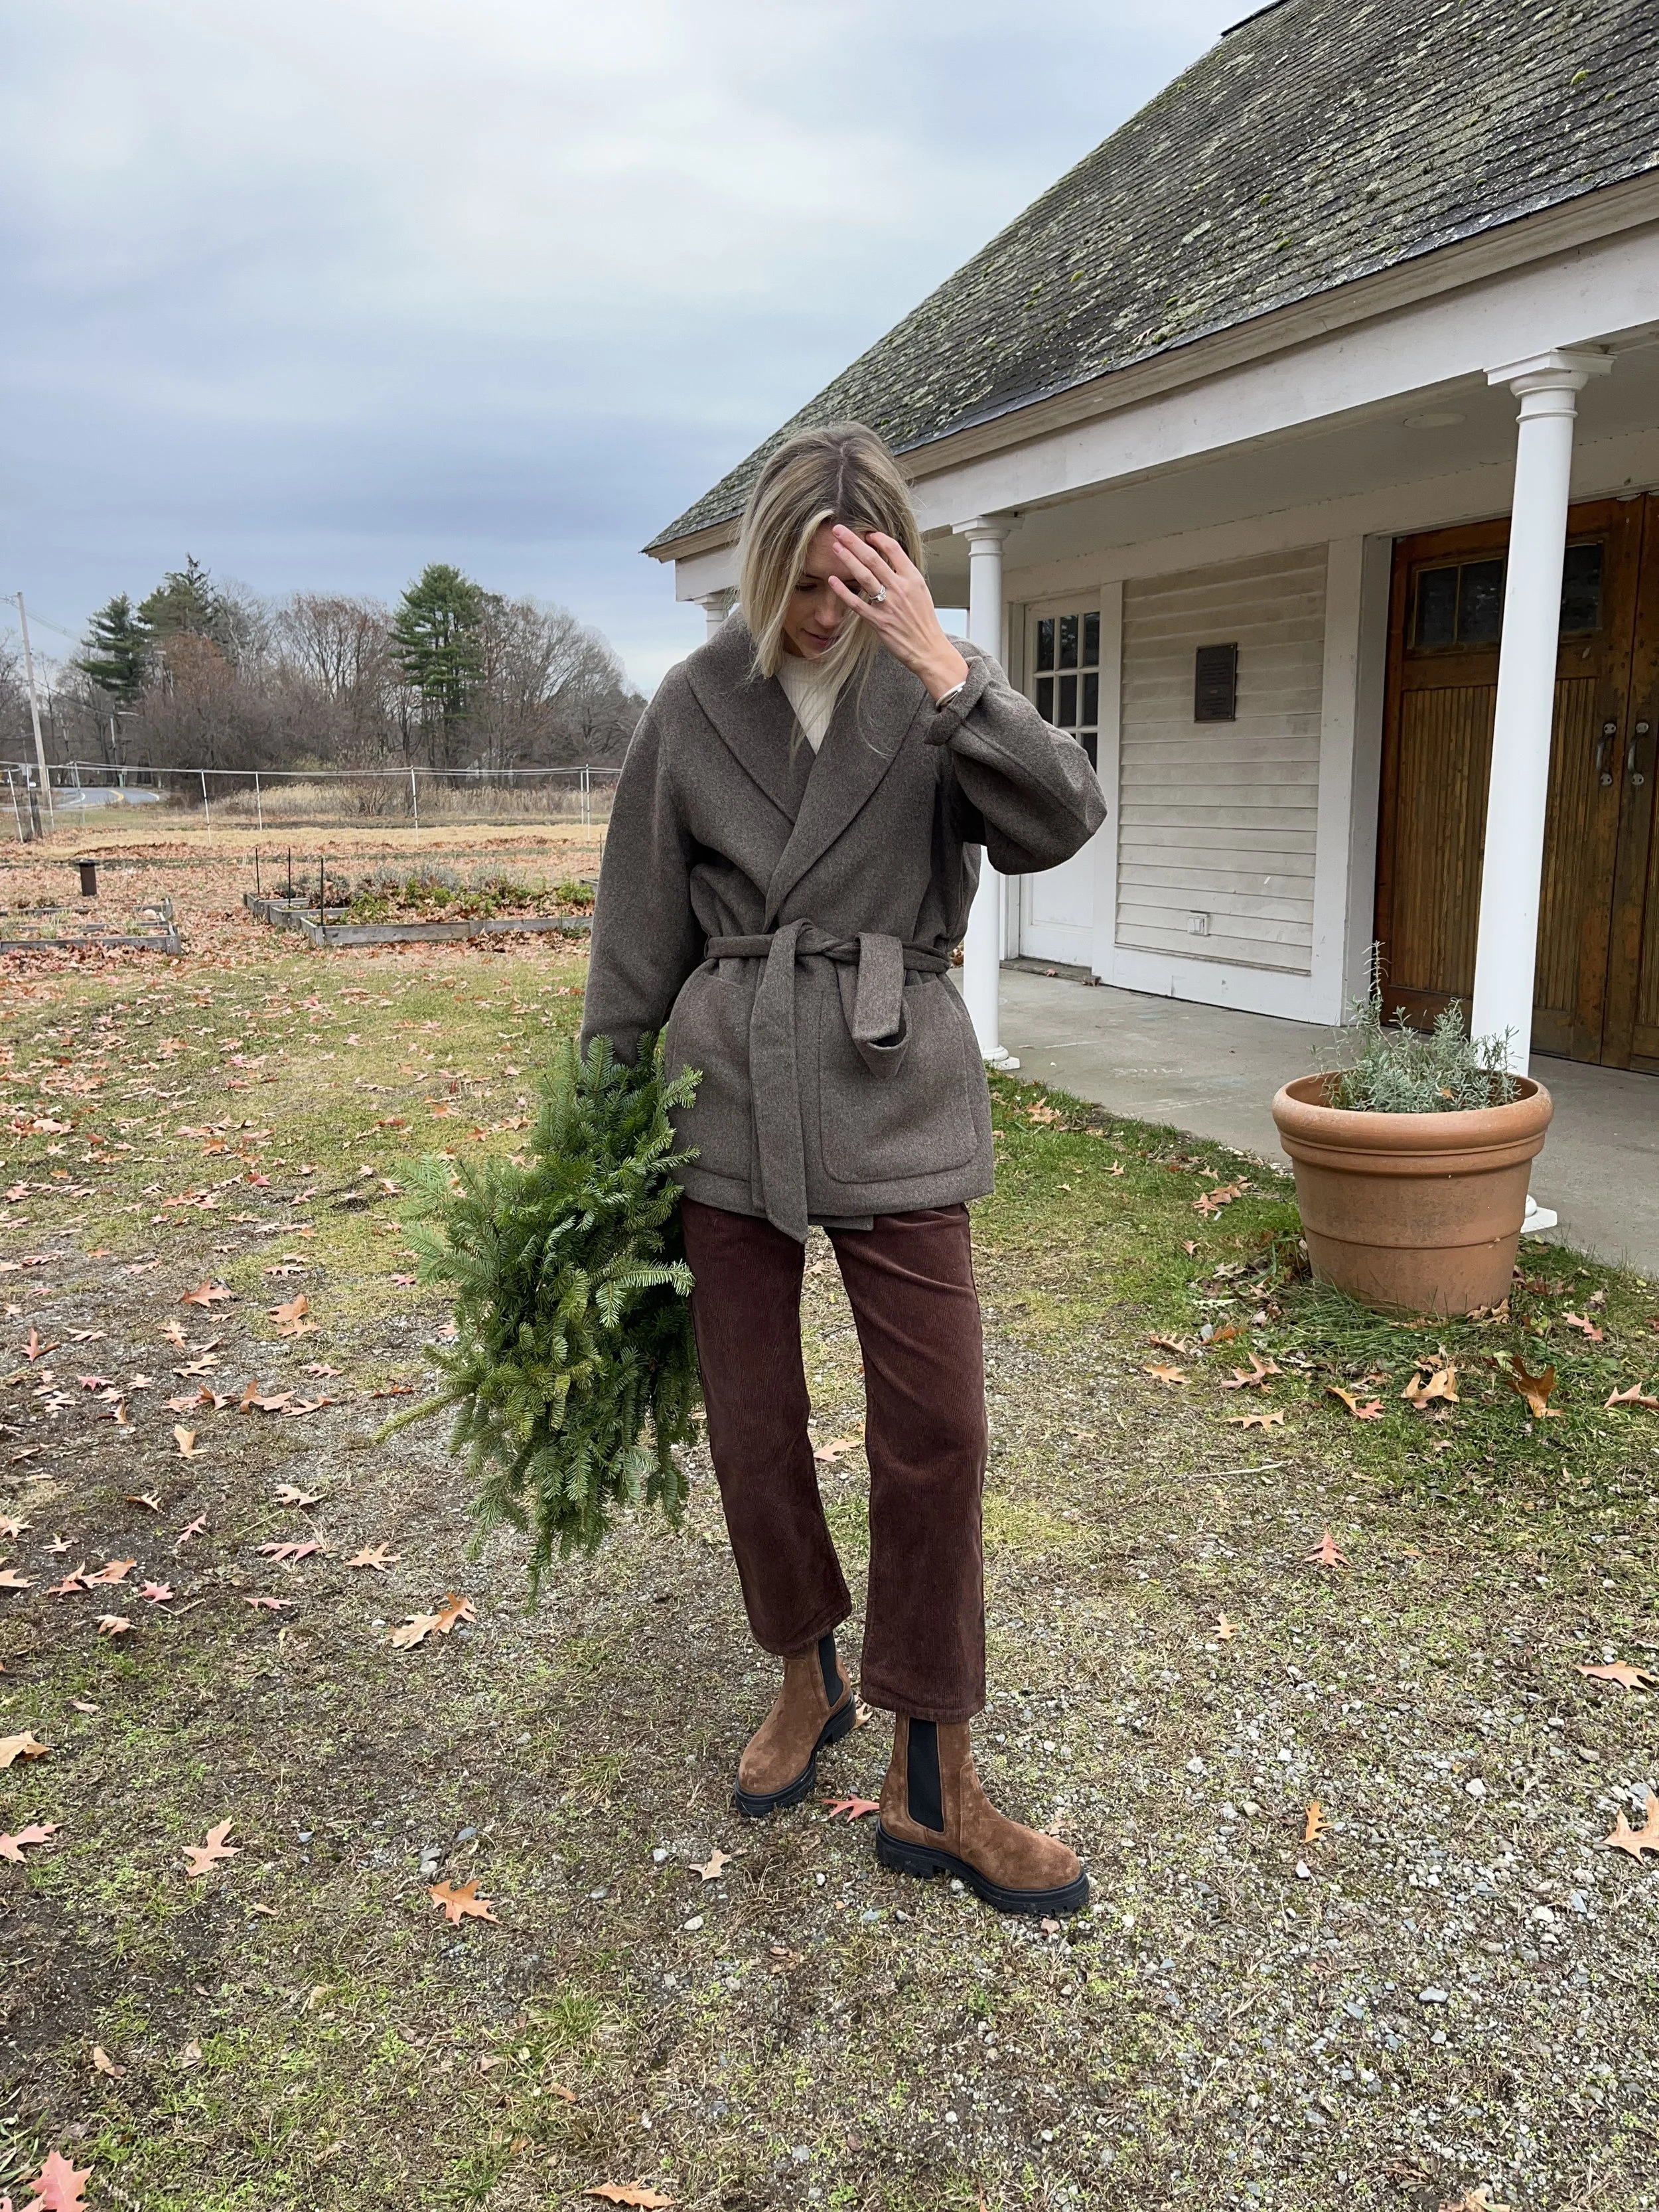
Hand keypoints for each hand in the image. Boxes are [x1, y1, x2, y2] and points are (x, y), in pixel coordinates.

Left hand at [827, 526, 969, 702]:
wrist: (929, 649)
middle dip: (854, 542)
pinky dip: (843, 591)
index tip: (866, 533)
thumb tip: (890, 561)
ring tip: (835, 547)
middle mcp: (900, 588)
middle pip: (873, 558)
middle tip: (840, 530)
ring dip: (848, 560)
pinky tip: (832, 580)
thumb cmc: (924, 623)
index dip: (877, 538)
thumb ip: (904, 576)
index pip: (893, 550)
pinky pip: (857, 603)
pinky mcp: (878, 621)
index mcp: (913, 578)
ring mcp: (888, 605)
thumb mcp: (921, 592)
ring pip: (864, 576)